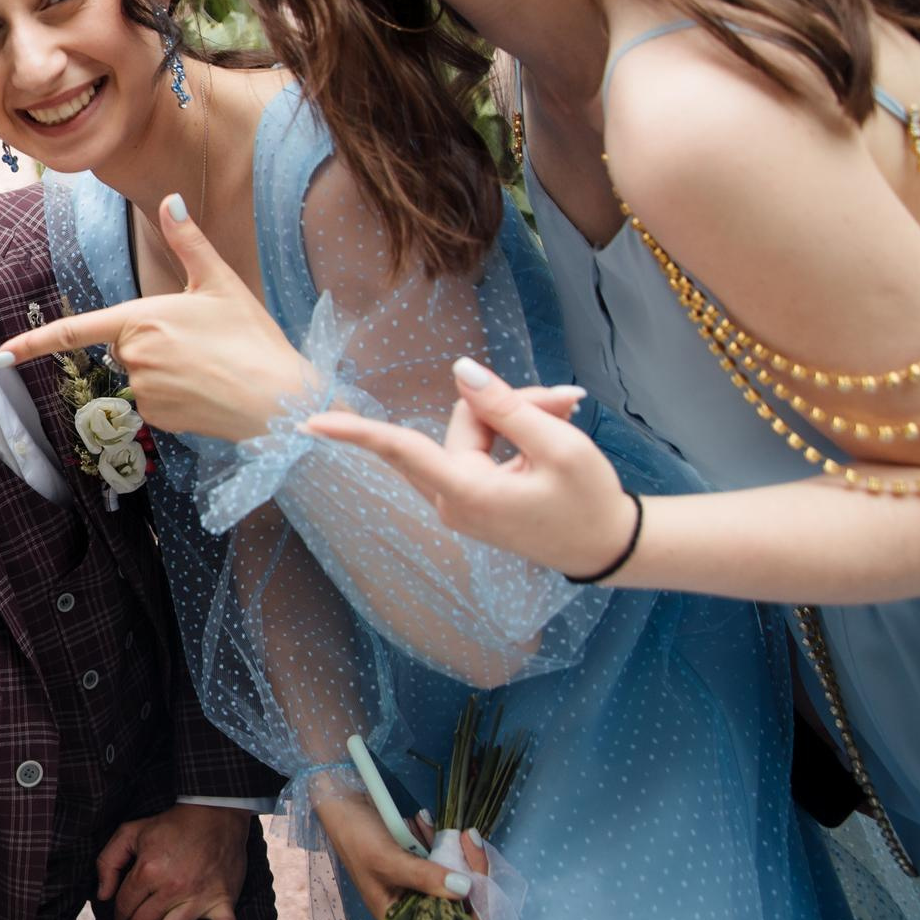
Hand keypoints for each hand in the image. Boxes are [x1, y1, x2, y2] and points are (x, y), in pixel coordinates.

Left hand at [0, 196, 309, 442]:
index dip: (34, 344)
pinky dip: (176, 397)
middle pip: (127, 348)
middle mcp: (134, 357)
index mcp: (141, 319)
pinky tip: (206, 391)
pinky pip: (156, 403)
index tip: (2, 356)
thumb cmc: (252, 338)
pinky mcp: (159, 418)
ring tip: (210, 367)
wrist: (279, 400)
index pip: (76, 330)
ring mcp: (144, 391)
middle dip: (155, 344)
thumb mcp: (220, 282)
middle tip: (203, 343)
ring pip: (142, 376)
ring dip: (168, 371)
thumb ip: (188, 242)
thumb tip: (172, 200)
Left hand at [96, 802, 251, 919]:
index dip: (117, 914)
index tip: (116, 918)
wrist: (214, 814)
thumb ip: (108, 861)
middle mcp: (173, 888)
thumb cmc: (171, 824)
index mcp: (149, 870)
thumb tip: (101, 895)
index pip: (125, 904)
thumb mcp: (131, 832)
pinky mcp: (223, 901)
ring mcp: (200, 897)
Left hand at [306, 355, 631, 577]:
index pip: (401, 450)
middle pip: (463, 425)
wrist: (610, 547)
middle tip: (570, 402)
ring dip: (520, 419)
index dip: (354, 433)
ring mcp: (462, 503)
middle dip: (512, 405)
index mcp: (467, 493)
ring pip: (476, 433)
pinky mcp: (474, 499)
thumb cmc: (589, 500)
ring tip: (568, 418)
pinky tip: (555, 429)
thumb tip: (460, 373)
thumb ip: (506, 406)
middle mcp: (454, 500)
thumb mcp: (557, 444)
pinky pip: (484, 451)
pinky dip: (517, 436)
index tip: (308, 424)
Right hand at [314, 788, 476, 919]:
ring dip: (450, 849)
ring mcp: (417, 884)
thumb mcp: (388, 858)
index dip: (473, 913)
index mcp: (400, 919)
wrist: (339, 803)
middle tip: (468, 837)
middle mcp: (412, 906)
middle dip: (468, 869)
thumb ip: (425, 876)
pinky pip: (441, 859)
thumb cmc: (356, 838)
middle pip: (457, 902)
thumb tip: (465, 888)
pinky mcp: (418, 864)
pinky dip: (436, 839)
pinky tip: (422, 821)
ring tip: (434, 825)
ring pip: (453, 877)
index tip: (482, 881)